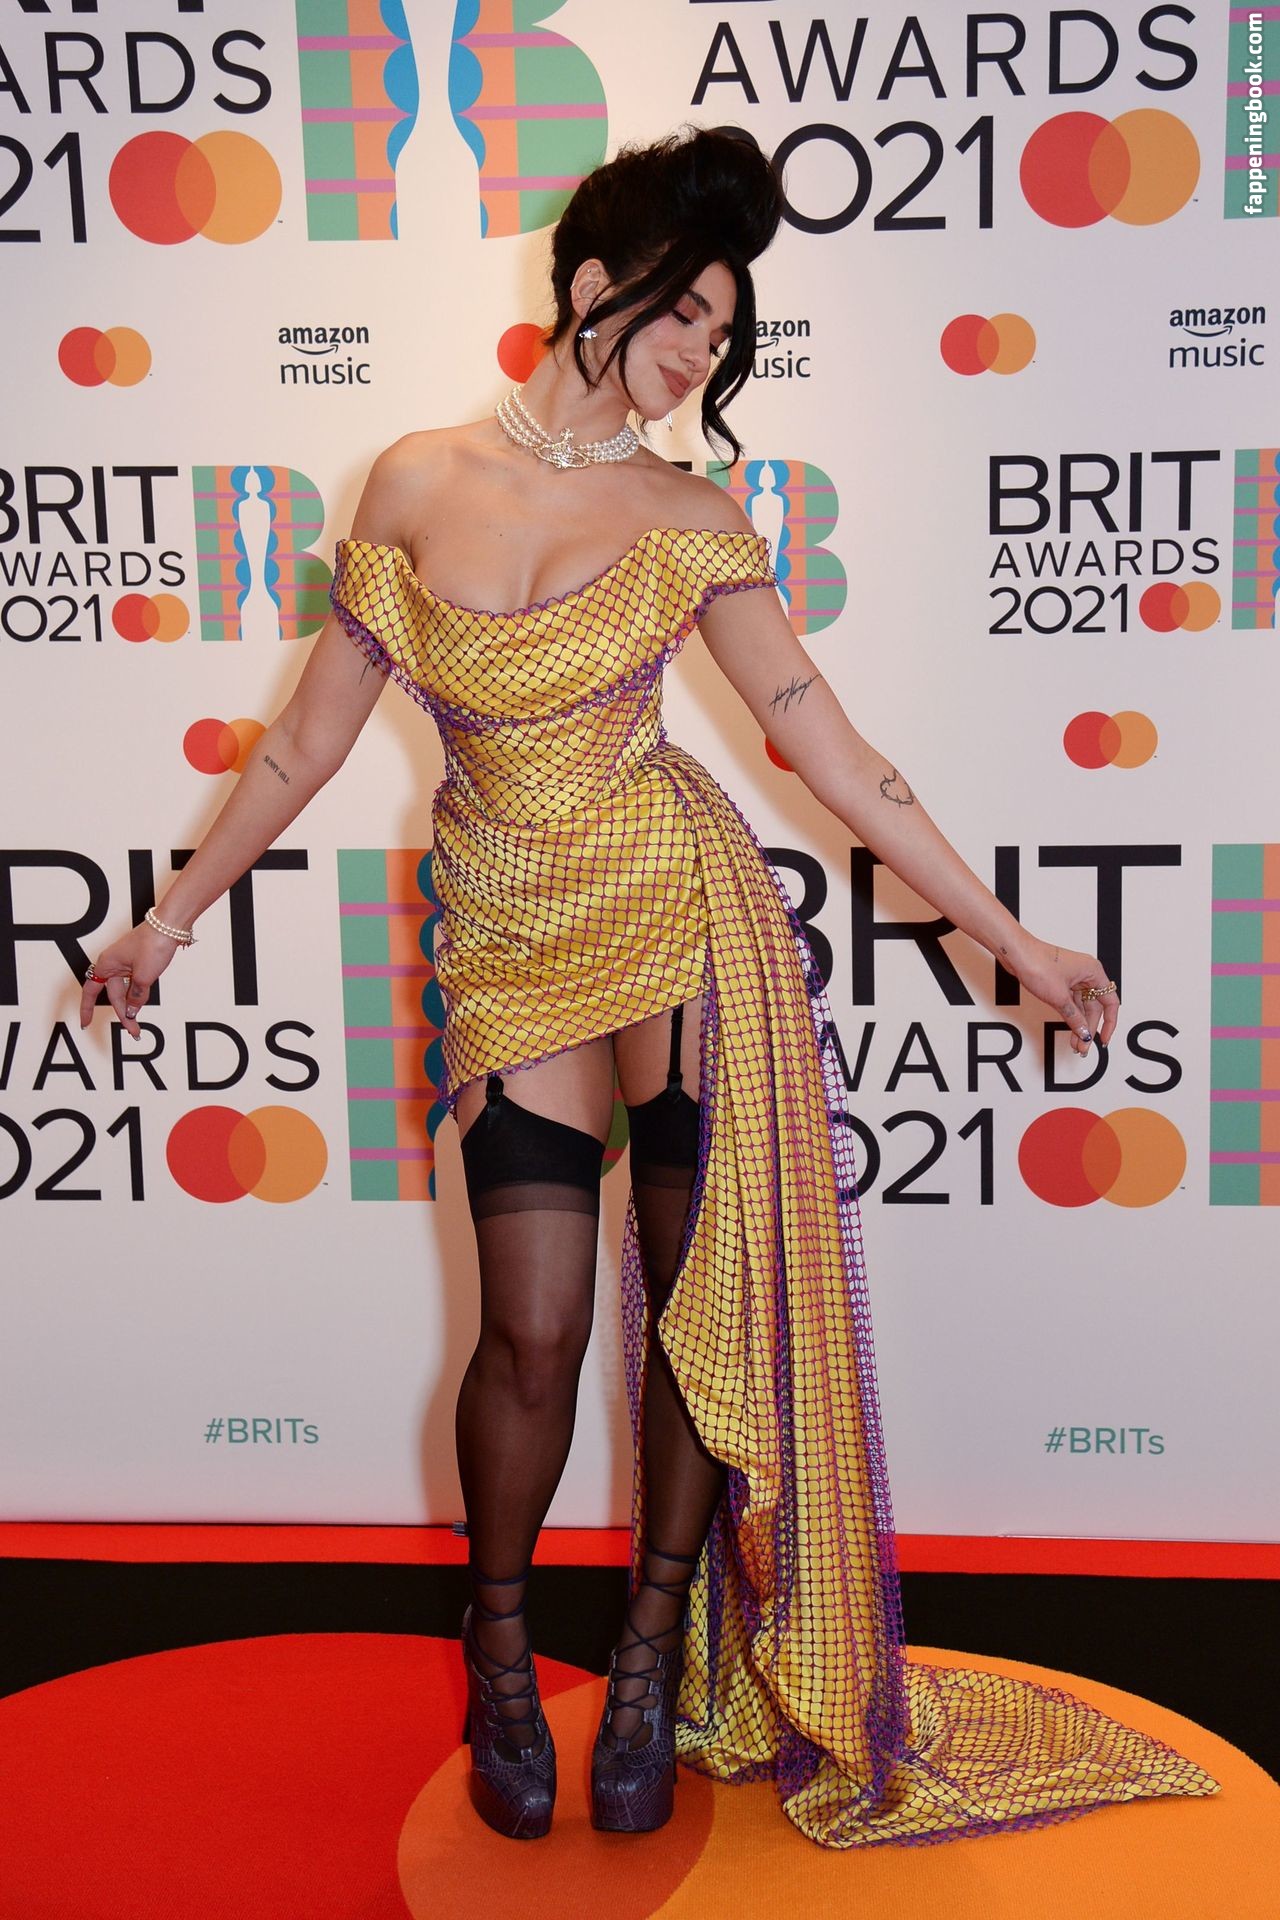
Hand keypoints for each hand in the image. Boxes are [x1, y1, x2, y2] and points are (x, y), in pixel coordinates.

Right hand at [79, 923, 183, 1040]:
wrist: (170, 925)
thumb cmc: (153, 944)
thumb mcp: (144, 976)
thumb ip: (136, 996)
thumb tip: (132, 1011)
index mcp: (106, 964)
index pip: (90, 991)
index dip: (87, 1008)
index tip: (85, 1024)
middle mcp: (113, 963)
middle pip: (114, 995)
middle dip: (123, 1014)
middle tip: (134, 1031)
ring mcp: (126, 962)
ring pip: (125, 991)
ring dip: (132, 1007)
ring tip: (138, 1024)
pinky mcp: (139, 961)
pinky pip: (133, 984)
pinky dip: (137, 996)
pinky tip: (141, 1005)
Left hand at [1008, 933, 1119, 1057]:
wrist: (1015, 953)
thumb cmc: (1037, 964)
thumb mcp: (1059, 997)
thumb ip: (1074, 1017)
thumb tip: (1084, 1032)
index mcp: (1093, 972)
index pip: (1110, 1002)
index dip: (1109, 1023)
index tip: (1104, 1039)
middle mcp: (1086, 974)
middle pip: (1094, 1007)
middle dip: (1089, 1028)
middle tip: (1083, 1046)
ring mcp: (1073, 978)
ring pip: (1081, 1007)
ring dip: (1079, 1025)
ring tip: (1076, 1044)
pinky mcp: (1060, 982)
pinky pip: (1071, 1003)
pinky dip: (1071, 1017)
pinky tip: (1071, 1030)